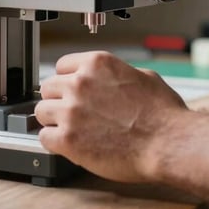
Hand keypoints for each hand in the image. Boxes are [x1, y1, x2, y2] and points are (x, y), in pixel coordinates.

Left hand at [34, 51, 186, 182]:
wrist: (167, 142)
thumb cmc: (162, 112)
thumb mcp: (144, 76)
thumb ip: (118, 74)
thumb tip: (113, 80)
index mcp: (96, 63)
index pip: (62, 66)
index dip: (68, 80)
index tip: (71, 91)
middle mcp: (80, 82)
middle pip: (48, 87)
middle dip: (58, 100)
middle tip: (71, 113)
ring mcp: (71, 110)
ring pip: (41, 111)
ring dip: (53, 120)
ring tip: (69, 130)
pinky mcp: (68, 139)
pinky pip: (43, 137)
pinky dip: (52, 142)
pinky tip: (66, 144)